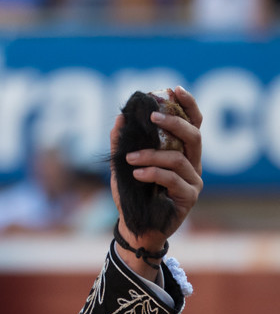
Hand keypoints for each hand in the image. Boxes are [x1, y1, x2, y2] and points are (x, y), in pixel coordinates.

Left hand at [109, 86, 202, 277]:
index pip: (193, 124)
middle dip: (174, 122)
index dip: (188, 105)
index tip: (175, 89)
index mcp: (181, 152)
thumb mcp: (122, 165)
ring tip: (130, 158)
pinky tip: (137, 173)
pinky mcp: (189, 197)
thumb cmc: (132, 193)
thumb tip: (119, 117)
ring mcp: (194, 181)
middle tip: (152, 115)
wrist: (133, 225)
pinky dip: (153, 173)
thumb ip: (122, 142)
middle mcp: (193, 164)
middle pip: (194, 136)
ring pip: (178, 158)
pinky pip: (173, 179)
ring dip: (151, 155)